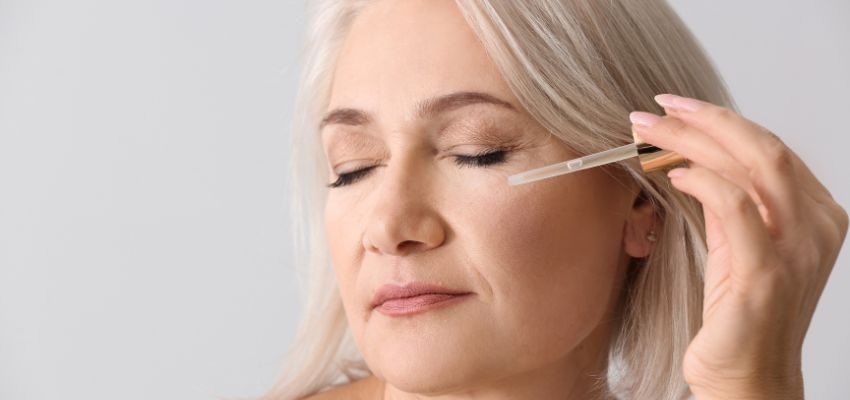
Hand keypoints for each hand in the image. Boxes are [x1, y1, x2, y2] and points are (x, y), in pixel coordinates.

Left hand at [629, 94, 847, 399]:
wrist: (749, 381)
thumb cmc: (739, 317)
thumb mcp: (737, 249)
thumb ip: (728, 206)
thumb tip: (690, 159)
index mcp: (816, 216)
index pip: (769, 150)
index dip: (721, 121)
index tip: (675, 108)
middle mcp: (816, 228)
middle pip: (762, 149)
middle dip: (704, 120)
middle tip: (654, 109)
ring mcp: (797, 250)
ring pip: (751, 167)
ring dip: (692, 141)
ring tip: (648, 132)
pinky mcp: (766, 274)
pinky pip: (736, 208)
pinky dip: (702, 180)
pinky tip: (671, 173)